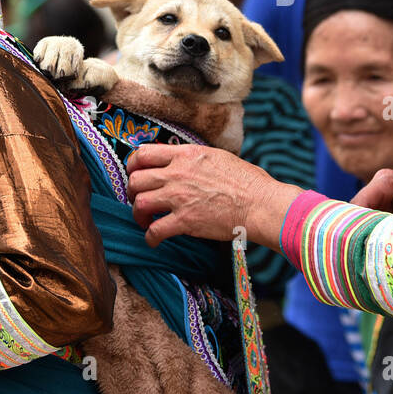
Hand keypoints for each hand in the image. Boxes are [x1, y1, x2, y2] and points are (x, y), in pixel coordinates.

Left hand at [126, 143, 301, 249]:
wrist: (260, 203)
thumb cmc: (248, 181)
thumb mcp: (218, 157)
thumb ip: (195, 159)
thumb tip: (187, 163)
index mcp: (186, 154)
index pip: (144, 153)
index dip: (134, 164)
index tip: (136, 174)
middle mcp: (177, 173)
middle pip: (136, 179)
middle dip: (132, 191)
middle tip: (139, 200)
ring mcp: (179, 197)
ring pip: (139, 203)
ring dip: (137, 214)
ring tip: (145, 220)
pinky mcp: (185, 221)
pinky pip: (154, 230)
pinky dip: (150, 237)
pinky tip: (154, 240)